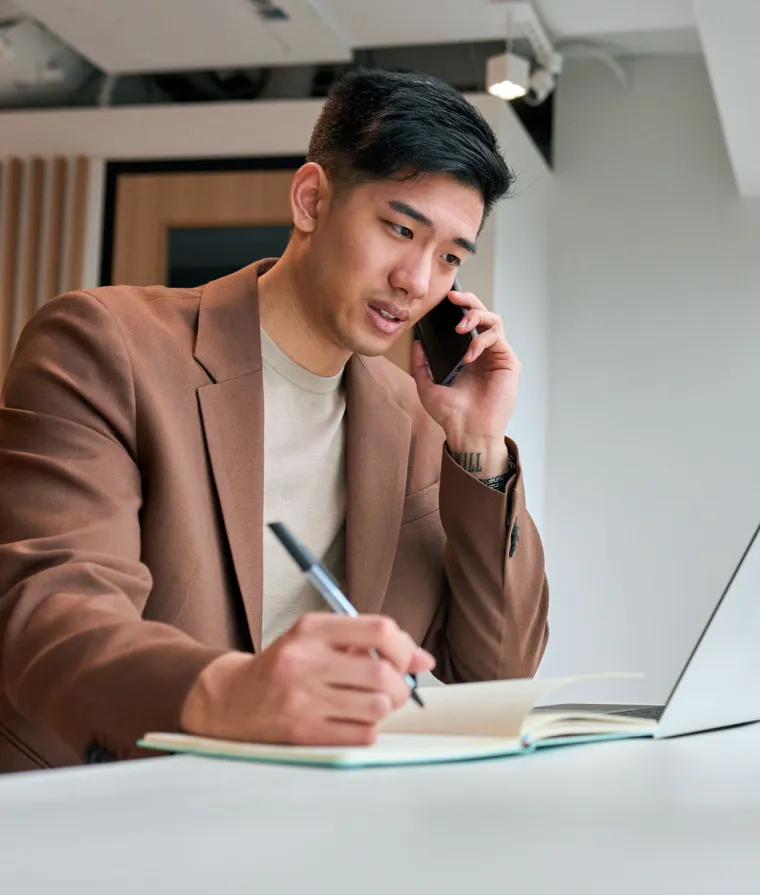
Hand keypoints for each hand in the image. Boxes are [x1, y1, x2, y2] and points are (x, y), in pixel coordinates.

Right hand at [180, 613, 434, 745]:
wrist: (232, 700)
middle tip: (393, 688)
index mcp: (312, 629)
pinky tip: (353, 721)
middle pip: (382, 673)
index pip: (379, 630)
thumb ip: (370, 642)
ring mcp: (302, 699)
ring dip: (385, 707)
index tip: (405, 658)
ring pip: (377, 707)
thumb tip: (424, 661)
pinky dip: (368, 729)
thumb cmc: (287, 665)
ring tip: (373, 703)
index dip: (404, 647)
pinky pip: (362, 735)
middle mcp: (306, 661)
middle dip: (399, 684)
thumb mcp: (319, 638)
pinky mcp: (302, 733)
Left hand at [410, 289, 519, 475]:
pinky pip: (497, 337)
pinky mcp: (508, 361)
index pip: (465, 322)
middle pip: (482, 314)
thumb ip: (420, 364)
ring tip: (460, 328)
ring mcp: (497, 356)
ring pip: (493, 319)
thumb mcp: (427, 386)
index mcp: (466, 355)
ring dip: (476, 316)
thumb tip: (416, 342)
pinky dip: (481, 340)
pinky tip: (469, 355)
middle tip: (453, 298)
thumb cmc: (451, 415)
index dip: (458, 307)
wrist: (468, 432)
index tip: (443, 300)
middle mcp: (483, 352)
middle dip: (468, 301)